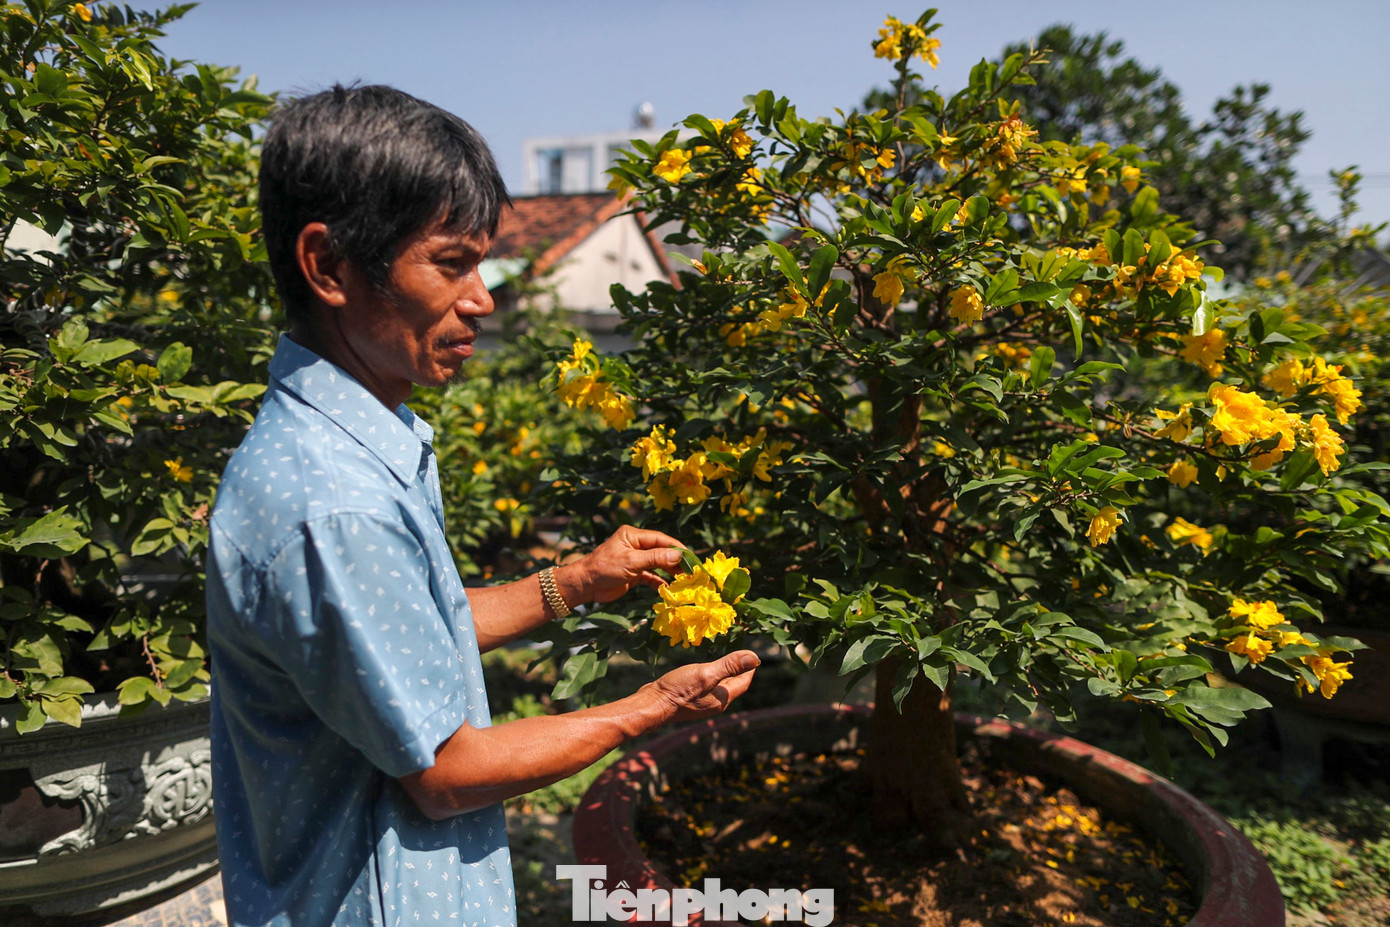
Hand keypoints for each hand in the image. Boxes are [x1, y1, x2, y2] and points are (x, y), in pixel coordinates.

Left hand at [559, 525, 685, 604]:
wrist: (585, 585)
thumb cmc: (604, 568)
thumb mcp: (631, 562)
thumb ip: (655, 558)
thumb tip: (678, 555)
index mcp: (633, 535)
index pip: (660, 539)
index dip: (676, 547)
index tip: (690, 557)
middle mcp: (635, 545)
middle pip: (661, 551)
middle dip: (675, 560)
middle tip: (690, 571)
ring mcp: (635, 560)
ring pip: (658, 564)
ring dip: (670, 571)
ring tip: (684, 580)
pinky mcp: (633, 574)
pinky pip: (651, 576)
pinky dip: (660, 581)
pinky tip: (669, 587)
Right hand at [645, 650, 760, 721]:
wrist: (652, 704)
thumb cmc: (679, 690)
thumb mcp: (706, 673)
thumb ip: (730, 665)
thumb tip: (755, 658)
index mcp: (723, 699)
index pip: (743, 682)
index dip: (750, 668)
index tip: (753, 654)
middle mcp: (715, 703)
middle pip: (733, 685)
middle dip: (739, 670)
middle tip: (741, 653)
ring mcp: (702, 703)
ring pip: (719, 686)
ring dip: (724, 673)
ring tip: (725, 659)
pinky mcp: (691, 700)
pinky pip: (706, 686)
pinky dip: (710, 676)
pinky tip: (703, 670)